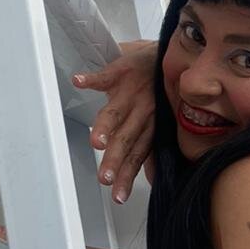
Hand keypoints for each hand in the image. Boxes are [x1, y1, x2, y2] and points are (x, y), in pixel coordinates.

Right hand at [74, 39, 157, 204]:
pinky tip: (79, 82)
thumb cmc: (165, 90)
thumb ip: (154, 148)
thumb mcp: (164, 120)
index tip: (118, 194)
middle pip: (126, 140)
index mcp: (150, 126)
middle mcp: (142, 113)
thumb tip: (153, 179)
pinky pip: (105, 75)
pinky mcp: (122, 71)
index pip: (137, 155)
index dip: (128, 175)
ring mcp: (131, 92)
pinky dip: (92, 79)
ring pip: (116, 113)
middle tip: (105, 177)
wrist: (170, 54)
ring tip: (97, 142)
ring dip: (105, 127)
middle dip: (115, 160)